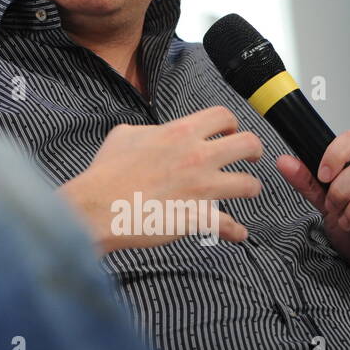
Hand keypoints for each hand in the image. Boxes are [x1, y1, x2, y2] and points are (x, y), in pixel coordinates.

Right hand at [58, 105, 262, 252]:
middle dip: (253, 151)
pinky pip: (230, 226)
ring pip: (249, 185)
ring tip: (243, 191)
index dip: (231, 123)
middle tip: (248, 158)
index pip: (223, 116)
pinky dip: (235, 231)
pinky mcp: (198, 218)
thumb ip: (150, 130)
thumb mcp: (124, 134)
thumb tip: (156, 132)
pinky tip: (236, 232)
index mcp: (179, 133)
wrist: (96, 208)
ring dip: (249, 188)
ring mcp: (200, 189)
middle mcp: (197, 157)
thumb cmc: (105, 173)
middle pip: (248, 145)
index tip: (228, 132)